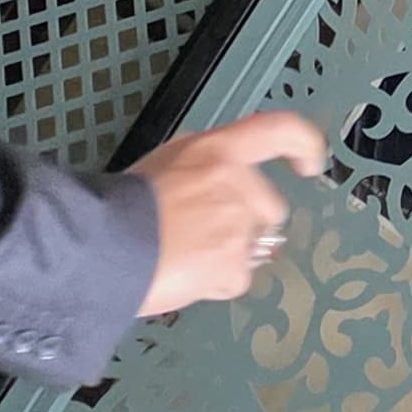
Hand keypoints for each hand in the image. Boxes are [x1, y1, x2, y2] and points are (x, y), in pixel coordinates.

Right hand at [135, 109, 325, 313]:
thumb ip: (207, 165)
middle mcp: (239, 186)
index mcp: (219, 151)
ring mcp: (240, 230)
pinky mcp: (235, 269)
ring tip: (185, 255)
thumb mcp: (167, 161)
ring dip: (229, 253)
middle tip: (201, 231)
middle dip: (246, 222)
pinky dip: (215, 281)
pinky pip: (236, 278)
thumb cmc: (123, 203)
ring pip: (253, 246)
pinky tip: (184, 275)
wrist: (101, 247)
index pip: (280, 130)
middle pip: (270, 207)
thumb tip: (224, 177)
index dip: (303, 144)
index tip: (309, 164)